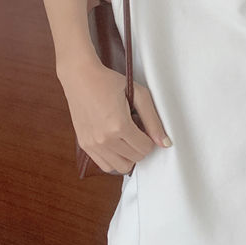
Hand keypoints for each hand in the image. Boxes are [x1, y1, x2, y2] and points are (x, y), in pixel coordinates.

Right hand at [58, 58, 171, 174]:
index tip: (145, 127)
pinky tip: (115, 142)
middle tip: (137, 130)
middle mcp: (104, 139)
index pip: (145, 148)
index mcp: (119, 126)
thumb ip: (153, 120)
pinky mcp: (84, 145)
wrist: (80, 77)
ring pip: (120, 167)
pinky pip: (104, 165)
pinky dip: (114, 158)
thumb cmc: (109, 82)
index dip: (150, 139)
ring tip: (126, 137)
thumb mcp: (139, 95)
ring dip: (128, 156)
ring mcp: (92, 144)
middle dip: (141, 147)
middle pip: (135, 159)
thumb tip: (165, 143)